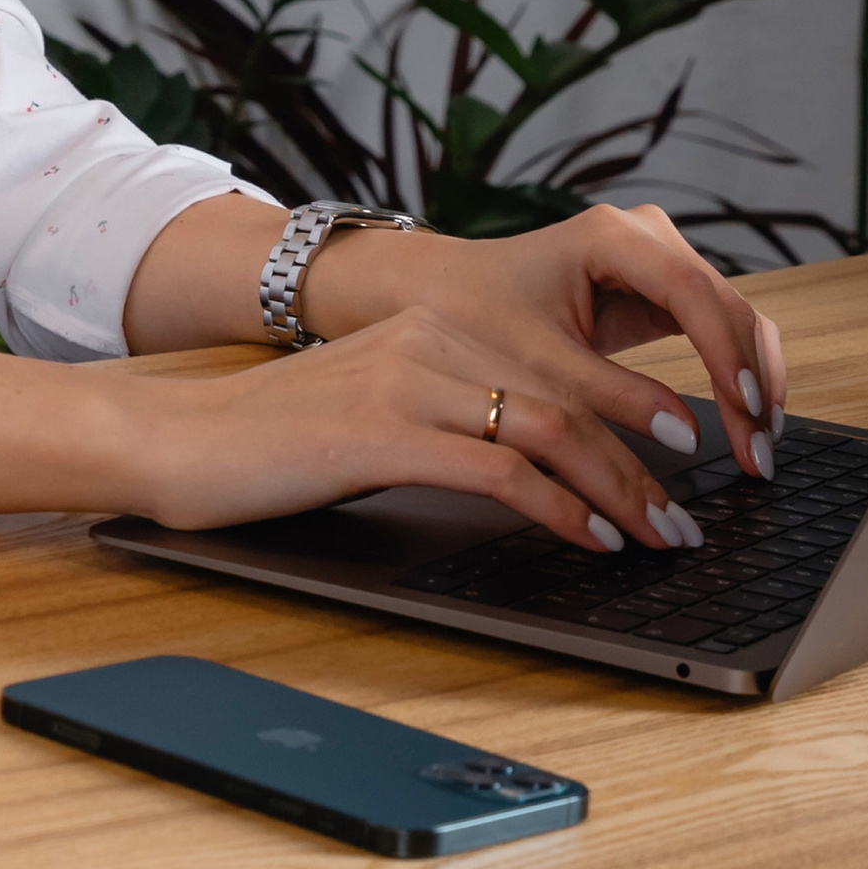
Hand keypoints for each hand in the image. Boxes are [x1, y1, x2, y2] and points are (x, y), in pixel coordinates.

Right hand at [122, 202, 785, 552]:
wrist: (177, 438)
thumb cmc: (268, 444)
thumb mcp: (372, 415)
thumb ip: (443, 422)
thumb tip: (529, 471)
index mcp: (431, 329)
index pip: (557, 367)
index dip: (629, 416)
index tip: (676, 462)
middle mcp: (428, 341)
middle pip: (571, 395)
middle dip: (644, 459)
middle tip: (689, 511)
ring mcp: (408, 382)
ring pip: (551, 430)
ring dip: (622, 490)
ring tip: (662, 534)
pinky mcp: (385, 432)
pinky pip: (503, 469)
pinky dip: (563, 509)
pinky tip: (593, 540)